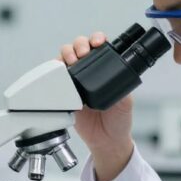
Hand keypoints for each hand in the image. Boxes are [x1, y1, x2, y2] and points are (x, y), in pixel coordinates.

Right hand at [59, 33, 134, 180]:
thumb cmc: (118, 120)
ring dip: (66, 53)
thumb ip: (121, 88)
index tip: (98, 42)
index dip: (96, 39)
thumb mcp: (125, 102)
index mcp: (105, 69)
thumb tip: (116, 76)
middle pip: (79, 47)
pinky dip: (54, 70)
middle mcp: (89, 72)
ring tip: (71, 60)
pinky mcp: (63, 93)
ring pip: (65, 57)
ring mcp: (75, 81)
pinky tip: (59, 71)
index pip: (99, 47)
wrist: (105, 141)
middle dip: (79, 44)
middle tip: (82, 53)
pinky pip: (54, 77)